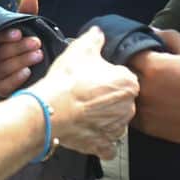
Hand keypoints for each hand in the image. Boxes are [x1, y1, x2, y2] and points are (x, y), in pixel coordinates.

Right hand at [0, 0, 43, 96]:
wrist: (37, 69)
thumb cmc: (27, 46)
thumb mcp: (27, 28)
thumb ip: (27, 13)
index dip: (5, 35)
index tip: (19, 32)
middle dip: (19, 48)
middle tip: (36, 43)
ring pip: (1, 68)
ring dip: (21, 61)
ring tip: (38, 55)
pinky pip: (3, 85)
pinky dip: (16, 78)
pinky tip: (27, 72)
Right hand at [31, 28, 137, 158]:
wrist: (50, 109)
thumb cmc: (67, 80)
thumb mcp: (81, 49)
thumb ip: (94, 38)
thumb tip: (98, 33)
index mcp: (128, 83)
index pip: (125, 78)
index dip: (109, 78)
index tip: (95, 78)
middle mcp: (128, 108)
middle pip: (122, 102)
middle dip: (108, 99)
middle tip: (87, 94)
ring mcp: (116, 129)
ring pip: (116, 123)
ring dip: (104, 119)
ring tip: (83, 112)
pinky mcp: (103, 145)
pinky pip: (108, 146)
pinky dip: (101, 141)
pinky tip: (88, 132)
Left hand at [131, 29, 179, 146]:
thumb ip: (169, 36)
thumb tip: (149, 30)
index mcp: (154, 67)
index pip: (125, 52)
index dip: (128, 50)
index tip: (136, 52)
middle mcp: (144, 88)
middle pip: (122, 74)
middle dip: (127, 68)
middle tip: (139, 68)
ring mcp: (144, 109)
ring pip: (125, 94)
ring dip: (130, 88)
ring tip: (146, 86)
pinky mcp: (147, 126)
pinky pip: (131, 113)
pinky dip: (136, 106)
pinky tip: (150, 102)